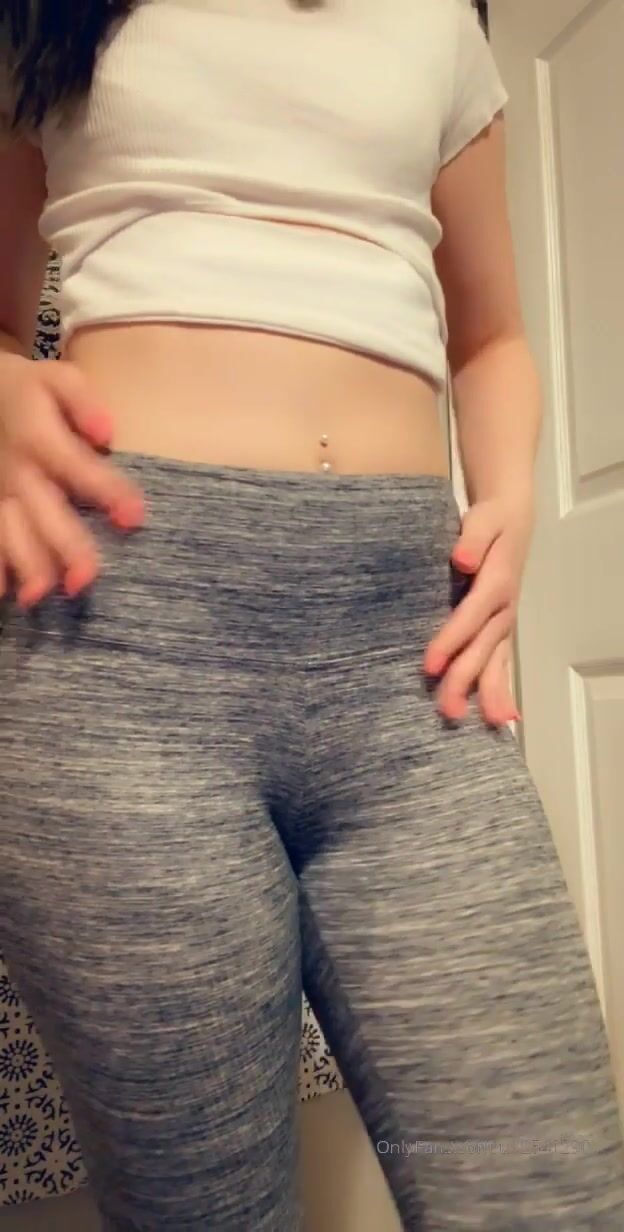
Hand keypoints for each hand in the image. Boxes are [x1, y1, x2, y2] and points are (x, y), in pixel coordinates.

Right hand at [0, 355, 144, 607]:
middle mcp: (16, 472)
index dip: (107, 491)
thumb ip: (82, 402)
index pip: (78, 467)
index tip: (136, 517)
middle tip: (86, 579)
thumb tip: (107, 433)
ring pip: (9, 532)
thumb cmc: (28, 391)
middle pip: (42, 511)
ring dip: (25, 564)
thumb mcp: (56, 378)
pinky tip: (7, 595)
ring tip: (40, 596)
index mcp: (39, 438)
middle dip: (63, 545)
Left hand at [423, 494, 533, 726]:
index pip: (469, 618)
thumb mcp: (481, 520)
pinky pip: (502, 662)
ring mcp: (504, 622)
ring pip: (497, 662)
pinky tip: (501, 717)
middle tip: (448, 711)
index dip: (450, 642)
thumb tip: (461, 558)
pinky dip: (502, 688)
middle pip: (482, 649)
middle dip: (466, 680)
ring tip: (487, 725)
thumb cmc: (490, 521)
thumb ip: (472, 539)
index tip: (429, 666)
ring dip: (490, 693)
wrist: (512, 520)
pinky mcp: (502, 629)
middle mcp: (503, 609)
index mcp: (495, 584)